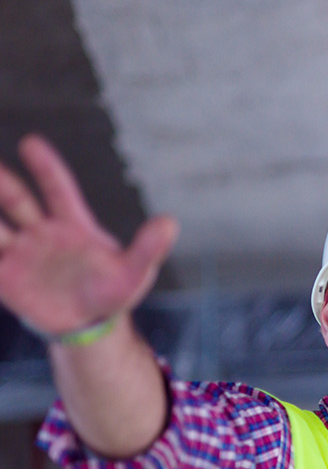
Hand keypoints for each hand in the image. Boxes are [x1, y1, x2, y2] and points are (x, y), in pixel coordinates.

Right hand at [0, 134, 176, 336]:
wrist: (91, 326)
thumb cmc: (114, 292)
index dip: (46, 167)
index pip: (58, 188)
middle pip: (17, 200)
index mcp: (73, 225)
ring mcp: (20, 254)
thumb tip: (170, 222)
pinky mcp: (5, 279)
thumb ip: (148, 249)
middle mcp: (42, 232)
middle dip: (1, 182)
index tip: (30, 142)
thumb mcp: (135, 273)